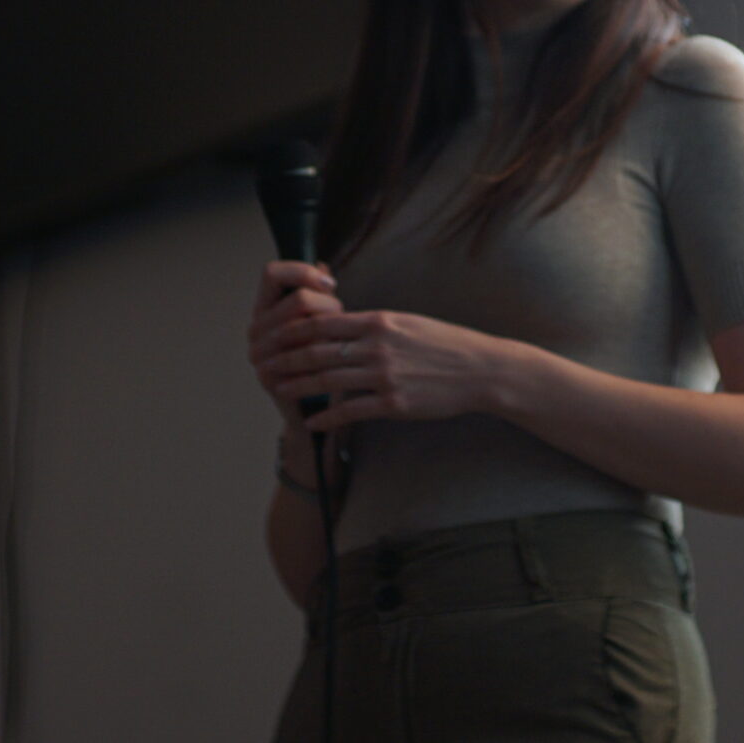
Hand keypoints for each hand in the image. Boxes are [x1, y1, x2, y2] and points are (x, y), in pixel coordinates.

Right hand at [246, 259, 341, 430]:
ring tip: (342, 340)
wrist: (312, 410)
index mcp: (264, 309)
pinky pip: (305, 355)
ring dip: (332, 332)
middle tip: (343, 319)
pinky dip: (326, 355)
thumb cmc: (320, 361)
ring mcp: (259, 355)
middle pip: (297, 299)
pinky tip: (337, 361)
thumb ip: (317, 294)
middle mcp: (256, 329)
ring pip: (306, 326)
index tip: (331, 284)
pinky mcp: (270, 378)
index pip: (271, 273)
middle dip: (329, 306)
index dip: (302, 272)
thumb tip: (322, 264)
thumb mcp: (319, 322)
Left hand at [259, 308, 514, 430]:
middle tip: (264, 363)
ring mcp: (384, 376)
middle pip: (317, 351)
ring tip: (278, 389)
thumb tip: (340, 323)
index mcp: (379, 322)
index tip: (274, 335)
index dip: (293, 330)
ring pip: (327, 381)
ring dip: (297, 386)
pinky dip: (326, 417)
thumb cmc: (444, 344)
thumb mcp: (407, 323)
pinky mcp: (393, 404)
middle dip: (285, 358)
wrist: (479, 370)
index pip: (324, 322)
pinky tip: (312, 421)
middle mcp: (377, 346)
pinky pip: (349, 411)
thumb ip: (373, 325)